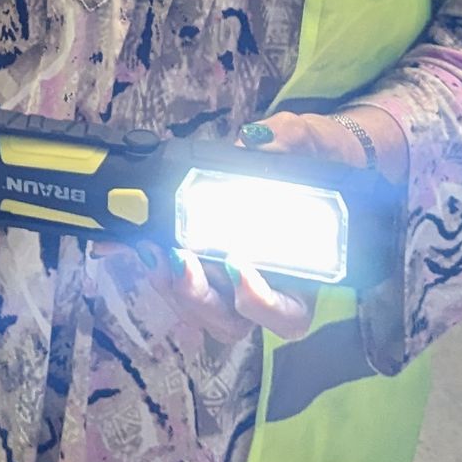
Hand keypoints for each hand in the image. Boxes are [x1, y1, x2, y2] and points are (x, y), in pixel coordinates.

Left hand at [165, 103, 407, 343]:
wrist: (302, 155)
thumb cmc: (318, 157)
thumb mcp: (315, 140)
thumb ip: (292, 139)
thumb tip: (257, 141)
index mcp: (306, 277)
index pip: (289, 316)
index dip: (262, 303)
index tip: (237, 266)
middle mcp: (267, 290)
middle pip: (232, 323)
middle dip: (200, 298)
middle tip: (181, 258)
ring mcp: (230, 284)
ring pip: (200, 311)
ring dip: (173, 286)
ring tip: (154, 248)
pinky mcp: (201, 266)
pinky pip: (178, 282)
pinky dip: (157, 266)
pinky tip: (143, 241)